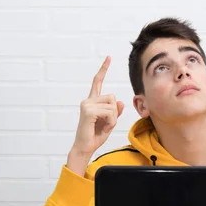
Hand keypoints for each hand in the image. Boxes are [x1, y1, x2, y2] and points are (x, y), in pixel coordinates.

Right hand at [67, 56, 123, 175]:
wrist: (85, 147)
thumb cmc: (95, 135)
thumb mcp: (110, 122)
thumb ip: (115, 111)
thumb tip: (120, 102)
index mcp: (92, 101)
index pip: (98, 81)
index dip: (103, 69)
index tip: (109, 57)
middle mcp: (88, 100)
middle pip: (113, 97)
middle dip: (114, 112)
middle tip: (105, 124)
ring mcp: (87, 104)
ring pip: (112, 106)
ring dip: (112, 119)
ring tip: (102, 126)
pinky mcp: (88, 111)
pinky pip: (109, 112)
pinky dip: (110, 122)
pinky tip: (101, 128)